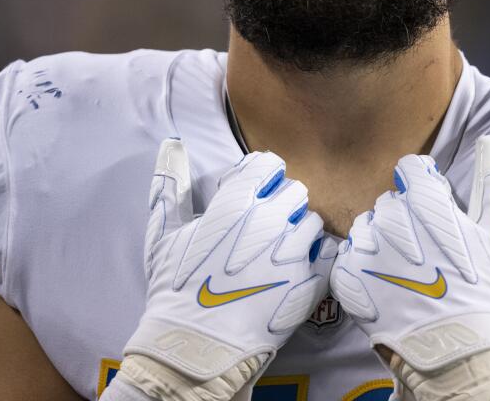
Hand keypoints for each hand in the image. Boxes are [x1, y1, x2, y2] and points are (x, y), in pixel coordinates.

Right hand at [102, 140, 329, 400]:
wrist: (196, 344)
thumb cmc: (175, 287)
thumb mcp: (163, 232)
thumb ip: (170, 183)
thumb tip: (172, 144)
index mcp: (236, 202)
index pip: (270, 164)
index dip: (261, 175)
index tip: (252, 192)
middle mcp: (270, 221)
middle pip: (296, 190)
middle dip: (281, 202)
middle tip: (264, 225)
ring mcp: (293, 253)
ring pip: (313, 221)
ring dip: (298, 231)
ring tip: (278, 251)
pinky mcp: (310, 283)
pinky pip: (327, 255)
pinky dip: (315, 258)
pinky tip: (294, 270)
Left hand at [330, 136, 489, 400]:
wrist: (455, 347)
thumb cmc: (480, 289)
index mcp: (423, 200)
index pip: (409, 170)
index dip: (422, 190)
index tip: (432, 213)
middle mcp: (388, 217)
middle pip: (389, 201)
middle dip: (404, 218)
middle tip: (423, 252)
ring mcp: (364, 247)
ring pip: (367, 226)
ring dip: (381, 241)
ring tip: (403, 271)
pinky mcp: (346, 275)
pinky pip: (350, 255)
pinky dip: (363, 268)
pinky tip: (385, 285)